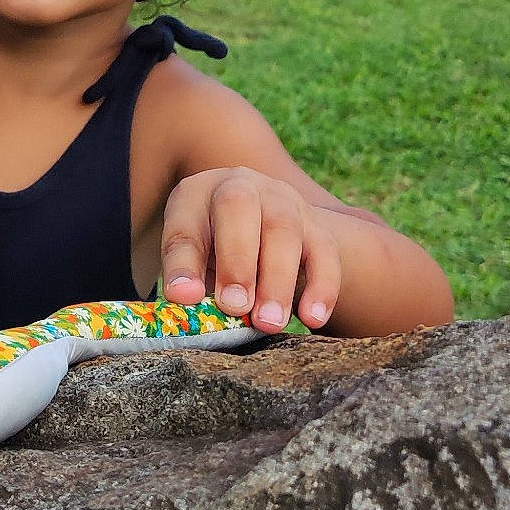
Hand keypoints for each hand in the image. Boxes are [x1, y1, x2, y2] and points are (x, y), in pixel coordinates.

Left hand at [161, 167, 339, 332]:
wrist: (260, 226)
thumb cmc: (213, 247)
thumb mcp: (191, 256)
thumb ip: (187, 276)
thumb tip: (186, 298)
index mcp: (197, 194)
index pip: (185, 224)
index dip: (183, 263)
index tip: (184, 297)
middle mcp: (241, 186)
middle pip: (239, 209)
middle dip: (237, 262)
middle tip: (235, 307)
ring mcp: (284, 201)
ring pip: (285, 230)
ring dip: (277, 280)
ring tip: (268, 323)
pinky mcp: (317, 225)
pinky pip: (325, 252)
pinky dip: (321, 287)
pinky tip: (312, 318)